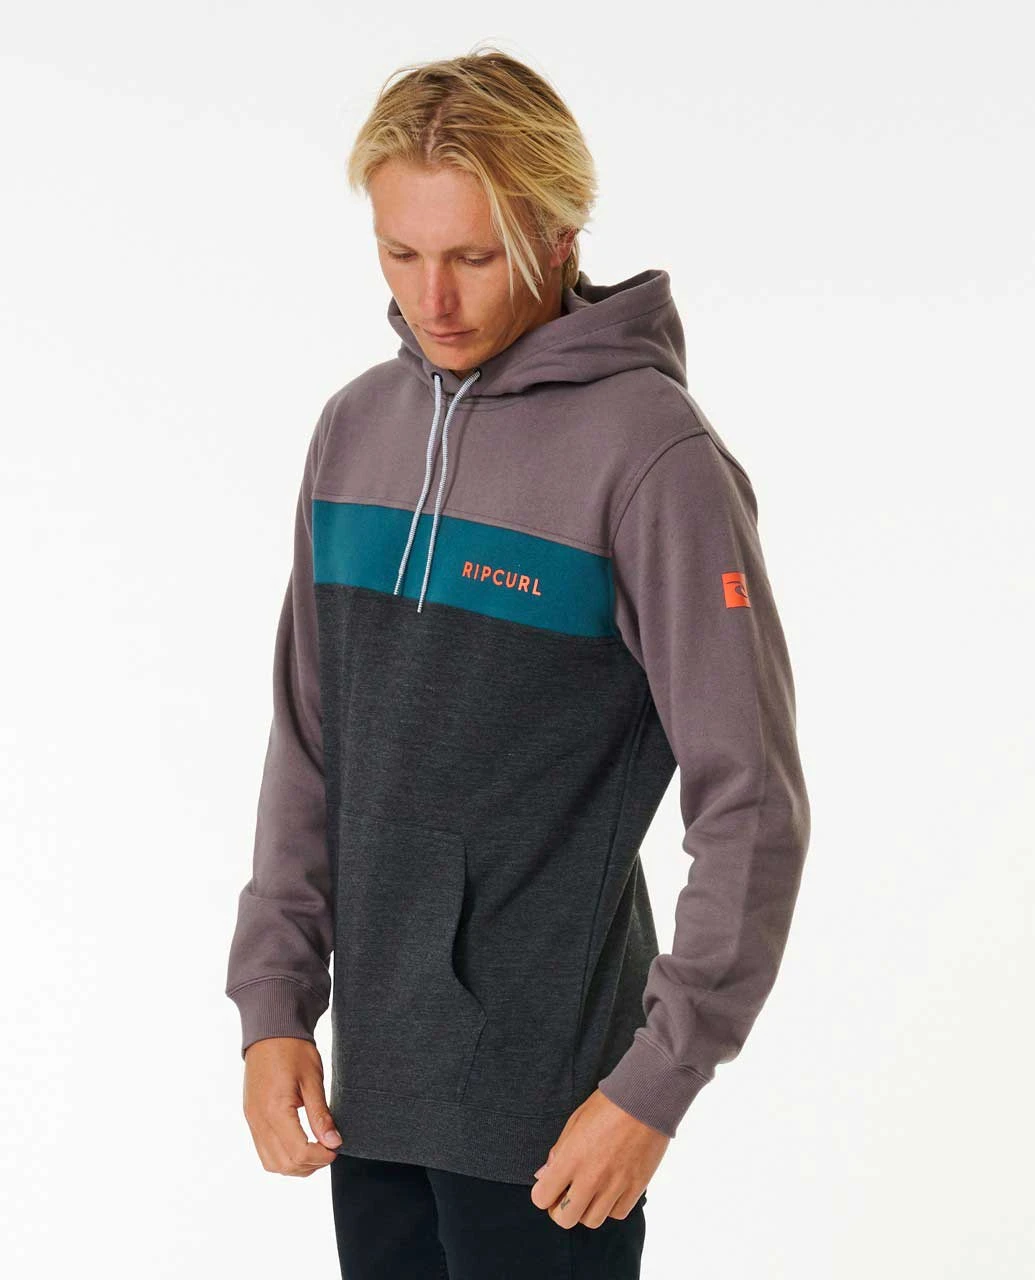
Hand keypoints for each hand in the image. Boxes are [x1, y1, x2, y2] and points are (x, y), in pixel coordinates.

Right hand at [242, 1037, 341, 1175]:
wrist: (270, 1031)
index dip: (321, 1157)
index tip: (336, 1147)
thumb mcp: (312, 1079)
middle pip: (283, 1164)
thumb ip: (321, 1114)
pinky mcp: (251, 1118)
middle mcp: (258, 1120)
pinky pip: (263, 1151)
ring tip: (316, 1150)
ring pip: (271, 1163)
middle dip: (310, 1165)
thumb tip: (333, 1142)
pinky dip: (282, 1157)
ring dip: (295, 1165)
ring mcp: (251, 1120)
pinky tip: (299, 1144)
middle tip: (329, 1149)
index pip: (298, 1152)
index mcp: (274, 1109)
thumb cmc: (293, 1049)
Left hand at [529, 1088, 668, 1227]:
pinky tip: (611, 1189)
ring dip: (587, 1209)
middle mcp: (591, 1176)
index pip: (542, 1197)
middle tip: (568, 1194)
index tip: (551, 1186)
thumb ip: (558, 1152)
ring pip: (592, 1221)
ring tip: (591, 1191)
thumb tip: (543, 1175)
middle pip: (565, 1219)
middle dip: (561, 1210)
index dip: (543, 1194)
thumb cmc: (607, 1105)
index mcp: (571, 1158)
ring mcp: (614, 1185)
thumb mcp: (575, 1121)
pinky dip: (611, 1206)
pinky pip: (617, 1213)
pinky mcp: (636, 1188)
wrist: (645, 1099)